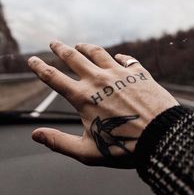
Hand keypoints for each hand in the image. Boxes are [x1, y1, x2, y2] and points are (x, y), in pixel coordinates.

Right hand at [28, 41, 177, 167]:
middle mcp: (99, 80)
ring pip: (97, 53)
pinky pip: (126, 59)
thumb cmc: (123, 147)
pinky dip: (118, 57)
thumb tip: (35, 135)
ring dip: (85, 47)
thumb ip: (59, 142)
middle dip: (60, 49)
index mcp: (83, 98)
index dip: (39, 67)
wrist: (161, 137)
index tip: (32, 60)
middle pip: (73, 57)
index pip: (53, 78)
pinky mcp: (138, 73)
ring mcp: (119, 74)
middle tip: (53, 42)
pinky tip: (117, 57)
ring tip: (79, 45)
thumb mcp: (87, 151)